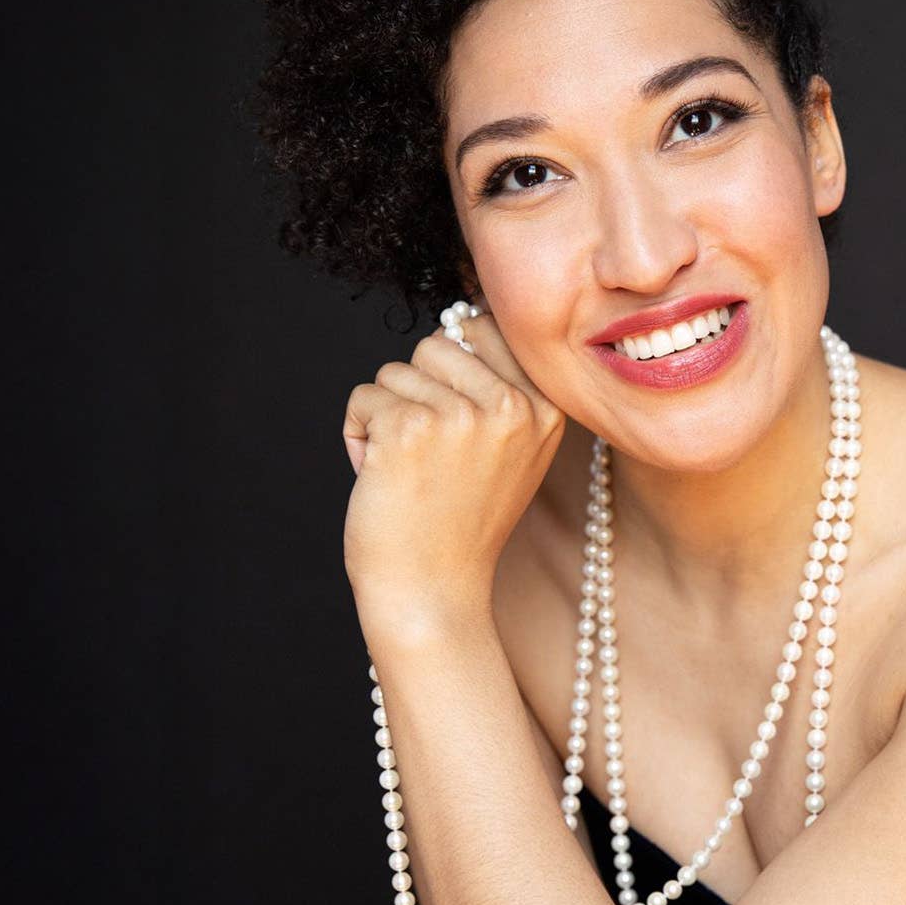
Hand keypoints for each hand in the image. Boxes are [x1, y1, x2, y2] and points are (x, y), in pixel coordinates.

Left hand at [340, 307, 564, 632]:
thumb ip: (501, 386)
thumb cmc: (461, 519)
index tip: (458, 424)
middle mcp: (513, 407)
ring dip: (387, 416)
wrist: (433, 591)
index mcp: (546, 407)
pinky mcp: (411, 428)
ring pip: (395, 372)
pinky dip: (358, 435)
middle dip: (418, 391)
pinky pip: (363, 398)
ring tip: (411, 470)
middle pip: (436, 344)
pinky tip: (383, 477)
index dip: (455, 369)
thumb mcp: (512, 449)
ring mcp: (463, 416)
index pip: (485, 328)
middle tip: (433, 455)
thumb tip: (465, 313)